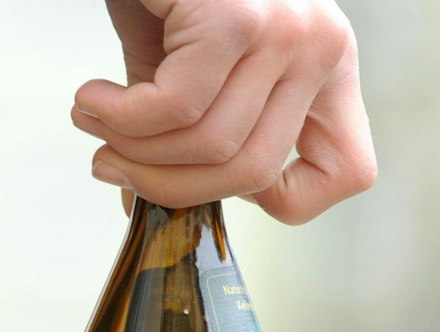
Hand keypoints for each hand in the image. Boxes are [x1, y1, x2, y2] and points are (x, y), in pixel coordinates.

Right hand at [73, 0, 376, 223]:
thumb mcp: (191, 62)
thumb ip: (183, 130)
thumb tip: (140, 205)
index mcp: (325, 63)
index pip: (349, 171)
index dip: (283, 200)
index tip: (212, 181)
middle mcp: (321, 46)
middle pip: (253, 173)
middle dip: (167, 185)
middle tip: (111, 164)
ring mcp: (286, 30)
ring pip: (209, 147)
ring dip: (129, 149)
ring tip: (94, 122)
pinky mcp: (237, 15)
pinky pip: (172, 108)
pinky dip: (117, 117)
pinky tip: (90, 100)